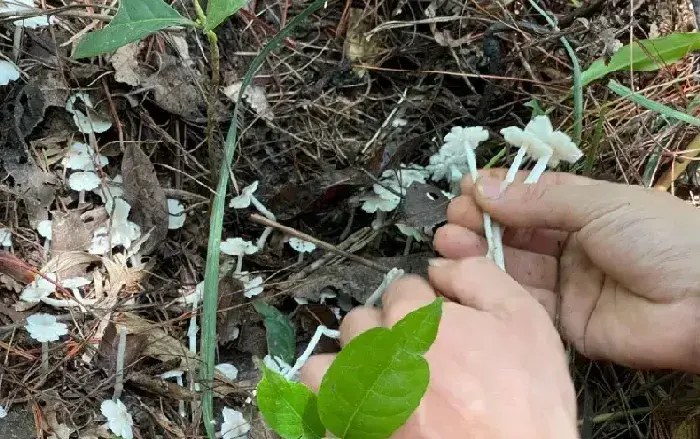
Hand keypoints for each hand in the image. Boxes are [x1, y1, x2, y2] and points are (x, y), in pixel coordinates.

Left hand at [301, 258, 577, 438]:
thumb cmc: (524, 405)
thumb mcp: (525, 322)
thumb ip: (479, 277)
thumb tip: (443, 265)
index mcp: (414, 319)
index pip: (401, 289)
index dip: (422, 305)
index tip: (437, 327)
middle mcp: (376, 354)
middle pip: (360, 323)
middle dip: (383, 333)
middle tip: (413, 360)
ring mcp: (356, 398)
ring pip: (325, 366)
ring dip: (347, 370)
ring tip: (378, 389)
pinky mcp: (345, 433)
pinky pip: (318, 411)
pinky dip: (335, 407)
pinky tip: (365, 414)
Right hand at [435, 170, 699, 371]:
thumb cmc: (660, 236)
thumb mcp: (599, 204)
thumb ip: (538, 199)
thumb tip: (483, 186)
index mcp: (581, 210)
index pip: (528, 198)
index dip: (495, 193)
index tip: (464, 190)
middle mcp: (568, 245)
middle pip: (513, 233)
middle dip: (479, 224)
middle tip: (452, 222)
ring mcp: (564, 284)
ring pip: (511, 267)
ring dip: (478, 254)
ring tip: (448, 243)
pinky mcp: (562, 322)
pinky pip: (522, 302)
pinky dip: (492, 289)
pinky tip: (465, 275)